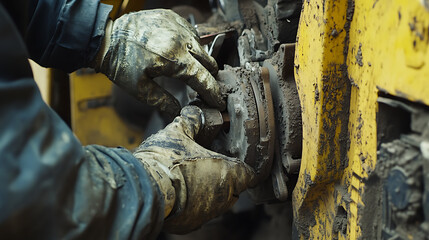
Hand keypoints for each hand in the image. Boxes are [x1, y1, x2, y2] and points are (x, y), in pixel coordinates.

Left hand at [93, 10, 224, 118]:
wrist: (106, 38)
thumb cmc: (120, 64)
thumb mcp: (140, 89)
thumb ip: (164, 102)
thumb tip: (180, 112)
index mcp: (174, 59)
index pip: (203, 79)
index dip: (213, 93)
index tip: (219, 102)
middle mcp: (181, 39)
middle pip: (209, 62)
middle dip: (210, 77)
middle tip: (205, 89)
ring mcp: (178, 25)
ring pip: (201, 47)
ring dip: (200, 60)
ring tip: (189, 71)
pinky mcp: (172, 17)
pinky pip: (191, 32)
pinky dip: (190, 45)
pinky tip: (181, 53)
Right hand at [133, 106, 254, 233]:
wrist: (143, 187)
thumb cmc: (165, 160)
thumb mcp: (178, 132)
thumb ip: (192, 121)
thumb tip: (195, 112)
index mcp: (228, 173)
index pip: (249, 173)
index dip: (241, 165)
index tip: (232, 159)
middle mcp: (223, 197)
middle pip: (233, 187)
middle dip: (222, 176)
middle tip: (205, 163)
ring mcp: (207, 214)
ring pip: (216, 201)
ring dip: (207, 190)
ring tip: (189, 177)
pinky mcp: (190, 224)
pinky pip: (198, 212)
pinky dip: (192, 203)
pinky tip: (179, 191)